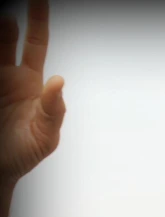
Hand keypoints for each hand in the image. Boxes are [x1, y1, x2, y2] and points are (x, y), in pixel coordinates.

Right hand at [0, 0, 64, 186]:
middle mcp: (7, 74)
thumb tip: (58, 81)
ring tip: (0, 18)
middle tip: (9, 5)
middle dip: (6, 17)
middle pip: (5, 35)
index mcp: (30, 81)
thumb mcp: (44, 137)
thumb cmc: (24, 154)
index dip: (37, 19)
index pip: (35, 42)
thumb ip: (53, 111)